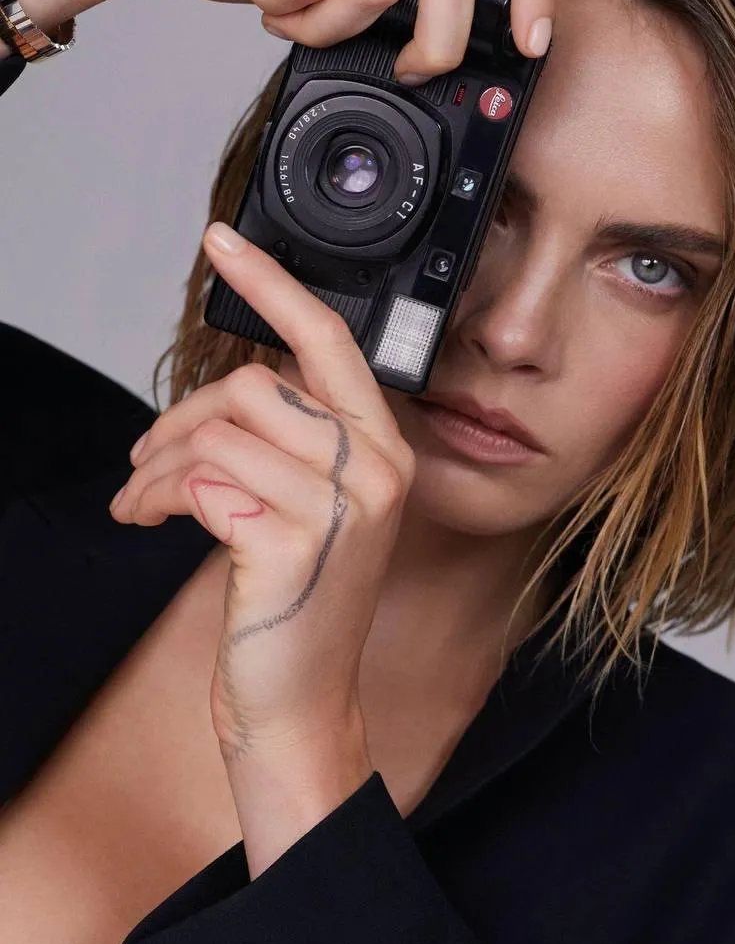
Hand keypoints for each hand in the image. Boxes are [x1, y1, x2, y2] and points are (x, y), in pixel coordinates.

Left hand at [108, 221, 415, 756]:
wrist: (300, 702)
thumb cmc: (295, 604)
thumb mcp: (311, 510)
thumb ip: (291, 441)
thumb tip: (232, 385)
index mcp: (383, 452)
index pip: (329, 344)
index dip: (273, 286)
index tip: (225, 241)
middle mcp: (375, 470)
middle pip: (252, 387)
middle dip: (179, 420)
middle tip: (145, 463)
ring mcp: (342, 506)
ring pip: (218, 432)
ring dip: (158, 464)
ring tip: (141, 499)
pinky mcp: (295, 541)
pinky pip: (201, 479)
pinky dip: (156, 495)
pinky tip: (146, 521)